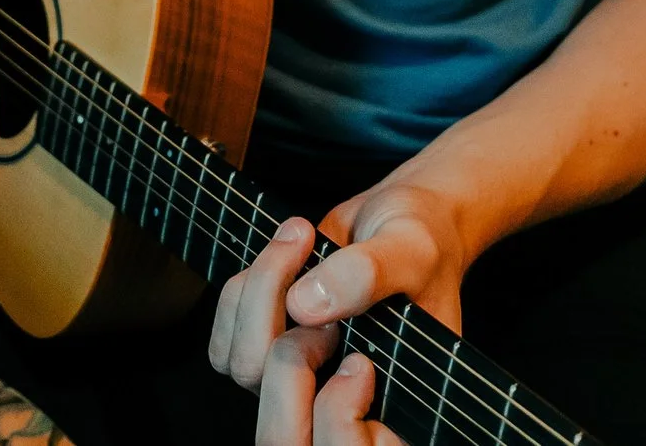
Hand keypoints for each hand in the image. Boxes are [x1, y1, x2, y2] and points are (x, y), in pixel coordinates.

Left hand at [207, 184, 470, 445]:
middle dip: (270, 303)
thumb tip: (303, 305)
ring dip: (256, 287)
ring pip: (241, 364)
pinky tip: (283, 252)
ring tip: (299, 236)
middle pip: (272, 391)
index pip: (340, 435)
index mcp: (384, 392)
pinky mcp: (268, 347)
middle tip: (308, 246)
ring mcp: (301, 374)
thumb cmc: (421, 243)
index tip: (344, 328)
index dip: (324, 393)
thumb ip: (367, 275)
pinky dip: (241, 289)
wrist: (405, 221)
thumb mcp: (411, 251)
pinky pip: (225, 339)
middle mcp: (338, 394)